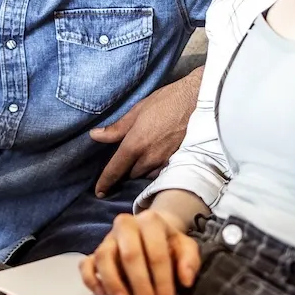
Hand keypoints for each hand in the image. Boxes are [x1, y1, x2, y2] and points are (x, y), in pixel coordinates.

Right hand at [79, 210, 200, 294]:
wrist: (150, 231)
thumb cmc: (167, 243)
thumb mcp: (185, 246)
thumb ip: (189, 260)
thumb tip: (185, 279)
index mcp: (150, 221)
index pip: (157, 252)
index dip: (162, 280)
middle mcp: (125, 225)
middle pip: (130, 254)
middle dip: (140, 285)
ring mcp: (107, 239)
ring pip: (104, 257)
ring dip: (113, 283)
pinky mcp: (94, 252)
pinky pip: (85, 264)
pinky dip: (90, 279)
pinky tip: (101, 293)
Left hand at [89, 68, 201, 196]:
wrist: (198, 102)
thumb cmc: (167, 102)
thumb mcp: (137, 111)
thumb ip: (116, 128)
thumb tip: (95, 136)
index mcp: (135, 144)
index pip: (115, 170)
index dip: (105, 182)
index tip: (99, 192)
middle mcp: (149, 158)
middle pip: (131, 174)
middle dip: (125, 171)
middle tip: (124, 162)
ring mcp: (164, 161)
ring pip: (146, 174)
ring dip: (140, 170)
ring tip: (141, 159)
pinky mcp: (177, 161)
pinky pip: (160, 171)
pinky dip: (154, 168)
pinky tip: (156, 158)